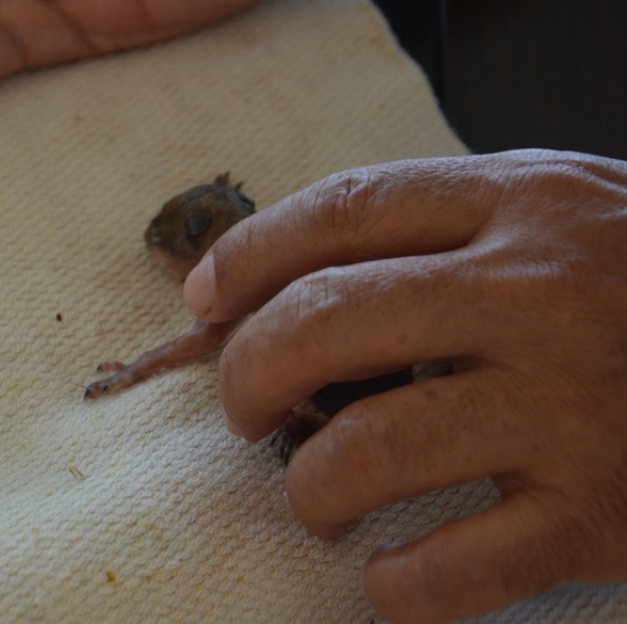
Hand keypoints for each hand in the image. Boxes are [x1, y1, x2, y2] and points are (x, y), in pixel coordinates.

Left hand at [184, 150, 626, 622]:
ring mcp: (572, 407)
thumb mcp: (567, 210)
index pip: (342, 210)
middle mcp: (538, 296)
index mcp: (524, 204)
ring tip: (318, 499)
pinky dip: (397, 589)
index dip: (249, 254)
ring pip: (366, 450)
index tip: (203, 297)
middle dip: (247, 375)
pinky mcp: (604, 512)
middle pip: (323, 324)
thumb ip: (445, 224)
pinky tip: (386, 581)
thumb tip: (282, 270)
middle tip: (242, 411)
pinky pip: (456, 569)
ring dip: (310, 488)